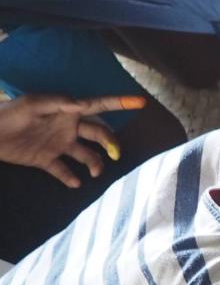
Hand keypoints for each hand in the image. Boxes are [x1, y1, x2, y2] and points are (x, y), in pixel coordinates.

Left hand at [0, 94, 145, 187]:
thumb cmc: (10, 114)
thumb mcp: (33, 104)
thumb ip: (59, 103)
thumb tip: (83, 105)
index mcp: (68, 111)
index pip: (99, 106)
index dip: (121, 103)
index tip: (141, 102)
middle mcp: (68, 128)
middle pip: (99, 134)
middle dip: (110, 143)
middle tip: (114, 154)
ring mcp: (58, 144)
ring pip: (86, 154)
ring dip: (95, 164)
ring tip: (95, 174)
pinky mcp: (45, 159)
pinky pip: (62, 170)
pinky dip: (70, 177)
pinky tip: (75, 183)